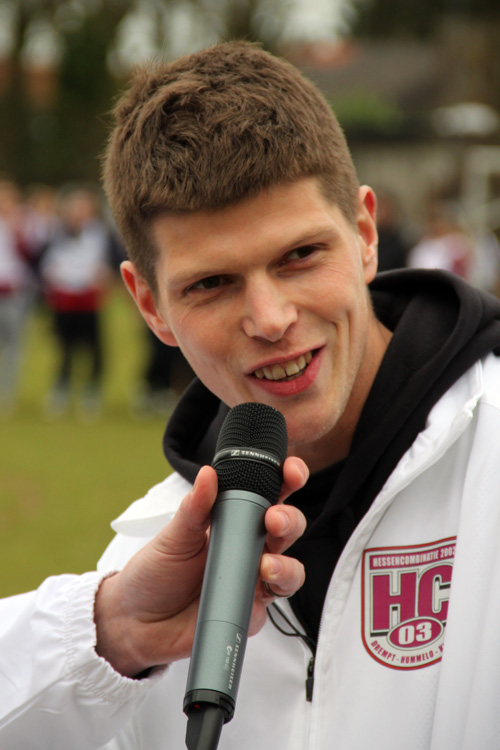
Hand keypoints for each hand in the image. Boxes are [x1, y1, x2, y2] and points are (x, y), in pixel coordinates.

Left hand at [94, 458, 307, 676]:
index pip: (267, 494)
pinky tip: (261, 583)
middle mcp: (249, 547)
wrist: (136, 623)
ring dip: (287, 562)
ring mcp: (253, 578)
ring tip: (267, 564)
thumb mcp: (173, 536)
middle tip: (273, 519)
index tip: (291, 472)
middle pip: (288, 528)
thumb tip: (208, 473)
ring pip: (291, 566)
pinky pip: (277, 598)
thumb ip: (194, 507)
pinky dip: (277, 588)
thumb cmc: (155, 573)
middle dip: (289, 519)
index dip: (287, 480)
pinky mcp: (251, 608)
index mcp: (232, 520)